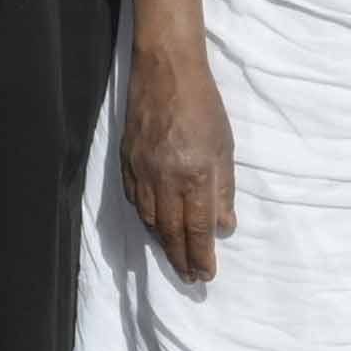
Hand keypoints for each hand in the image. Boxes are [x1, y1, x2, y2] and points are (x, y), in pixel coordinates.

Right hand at [114, 0, 232, 282]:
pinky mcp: (127, 161)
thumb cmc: (204, 106)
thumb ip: (223, 189)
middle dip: (180, 259)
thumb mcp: (224, 147)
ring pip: (149, 219)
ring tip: (174, 257)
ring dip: (162, 243)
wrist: (166, 72)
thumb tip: (223, 227)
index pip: (196, 229)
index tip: (205, 276)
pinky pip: (134, 200)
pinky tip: (153, 225)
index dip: (200, 256)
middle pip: (170, 232)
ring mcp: (141, 171)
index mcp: (193, 175)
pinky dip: (146, 218)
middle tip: (190, 279)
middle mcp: (164, 179)